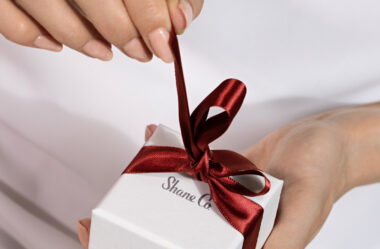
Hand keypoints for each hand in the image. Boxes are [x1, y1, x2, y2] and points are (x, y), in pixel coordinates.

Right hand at [0, 0, 202, 61]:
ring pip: (45, 5)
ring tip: (104, 52)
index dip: (151, 17)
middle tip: (140, 52)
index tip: (164, 43)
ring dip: (80, 40)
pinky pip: (6, 14)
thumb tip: (180, 20)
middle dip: (123, 33)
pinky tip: (55, 44)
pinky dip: (30, 35)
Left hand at [77, 103, 379, 248]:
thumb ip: (275, 243)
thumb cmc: (322, 175)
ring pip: (177, 201)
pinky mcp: (222, 175)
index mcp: (243, 244)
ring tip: (124, 180)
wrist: (327, 141)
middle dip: (133, 225)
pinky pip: (191, 171)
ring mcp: (221, 199)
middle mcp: (227, 226)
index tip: (102, 239)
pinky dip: (172, 159)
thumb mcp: (302, 213)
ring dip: (149, 190)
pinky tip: (154, 142)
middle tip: (98, 215)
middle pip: (172, 233)